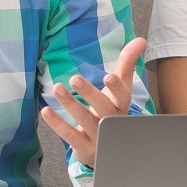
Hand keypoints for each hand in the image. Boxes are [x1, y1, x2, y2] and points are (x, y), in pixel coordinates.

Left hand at [41, 37, 147, 169]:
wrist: (109, 147)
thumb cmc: (113, 110)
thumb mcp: (121, 89)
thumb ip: (127, 64)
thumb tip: (140, 40)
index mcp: (122, 106)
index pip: (123, 96)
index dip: (117, 88)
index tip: (109, 76)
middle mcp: (112, 122)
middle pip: (103, 108)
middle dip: (90, 94)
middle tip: (75, 78)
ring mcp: (99, 137)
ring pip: (85, 121)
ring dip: (71, 104)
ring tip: (57, 88)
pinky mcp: (84, 147)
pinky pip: (70, 136)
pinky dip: (58, 124)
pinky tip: (46, 111)